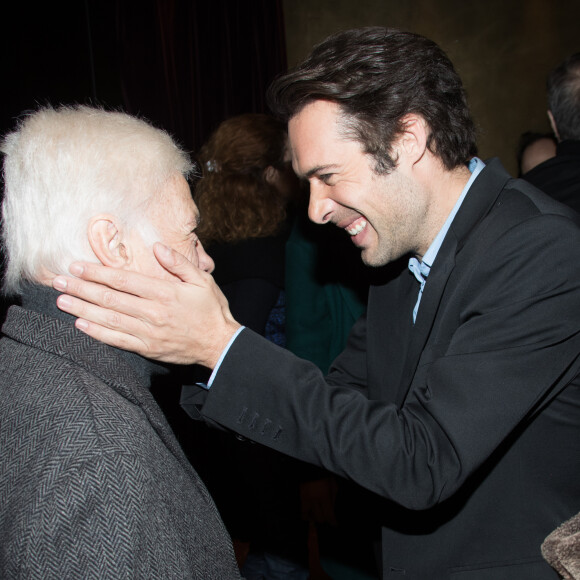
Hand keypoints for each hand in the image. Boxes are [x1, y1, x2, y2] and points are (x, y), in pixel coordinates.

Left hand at [53, 243, 240, 366]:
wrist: (219, 344)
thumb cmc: (211, 310)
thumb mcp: (202, 280)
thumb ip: (178, 264)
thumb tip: (157, 248)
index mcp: (165, 293)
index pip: (124, 280)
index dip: (98, 273)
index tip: (77, 266)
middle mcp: (153, 312)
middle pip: (110, 298)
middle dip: (82, 288)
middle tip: (59, 282)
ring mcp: (148, 332)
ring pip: (109, 319)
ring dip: (83, 309)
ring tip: (62, 301)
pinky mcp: (147, 348)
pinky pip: (118, 340)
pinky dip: (98, 332)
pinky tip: (82, 324)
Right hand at [300, 477, 337, 524]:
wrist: (312, 467)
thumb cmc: (324, 475)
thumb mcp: (333, 486)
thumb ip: (333, 499)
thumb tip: (332, 510)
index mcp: (324, 496)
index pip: (329, 516)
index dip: (333, 522)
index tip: (335, 524)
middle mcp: (314, 500)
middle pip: (319, 518)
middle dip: (325, 519)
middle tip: (327, 517)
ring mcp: (305, 499)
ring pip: (308, 517)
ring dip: (314, 518)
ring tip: (318, 515)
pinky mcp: (300, 498)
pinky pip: (302, 511)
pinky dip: (306, 514)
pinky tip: (310, 513)